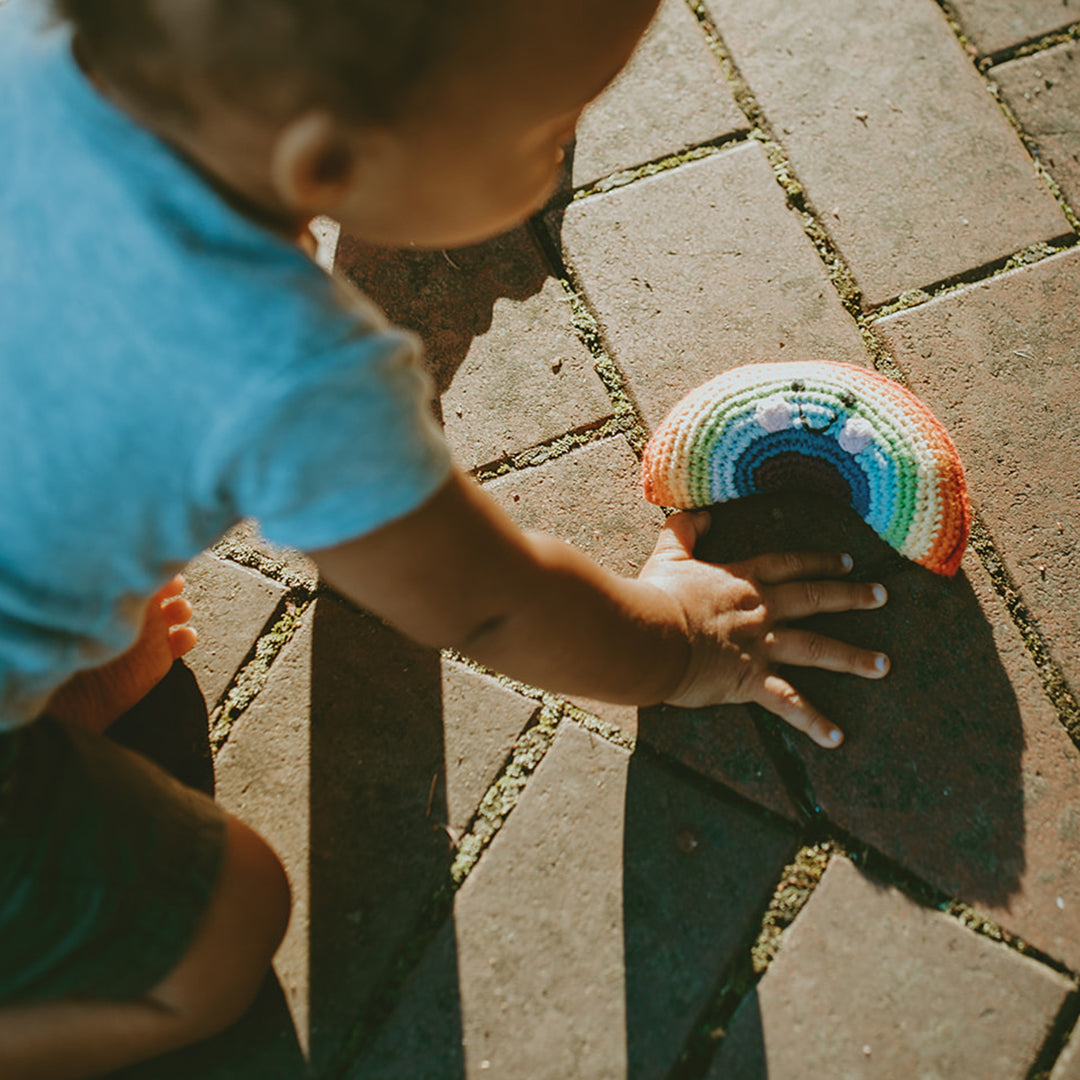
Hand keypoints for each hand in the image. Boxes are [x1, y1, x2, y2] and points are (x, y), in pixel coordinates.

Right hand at [637, 511, 888, 748]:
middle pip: (816, 599)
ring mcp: (761, 646)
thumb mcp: (668, 554)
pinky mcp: (751, 680)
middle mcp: (763, 610)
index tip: (846, 562)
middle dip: (852, 597)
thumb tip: (702, 513)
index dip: (819, 561)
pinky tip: (836, 737)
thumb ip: (686, 530)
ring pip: (817, 649)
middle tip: (883, 596)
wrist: (650, 636)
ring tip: (883, 665)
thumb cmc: (656, 596)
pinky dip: (813, 721)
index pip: (790, 565)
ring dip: (853, 658)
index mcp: (744, 579)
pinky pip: (789, 703)